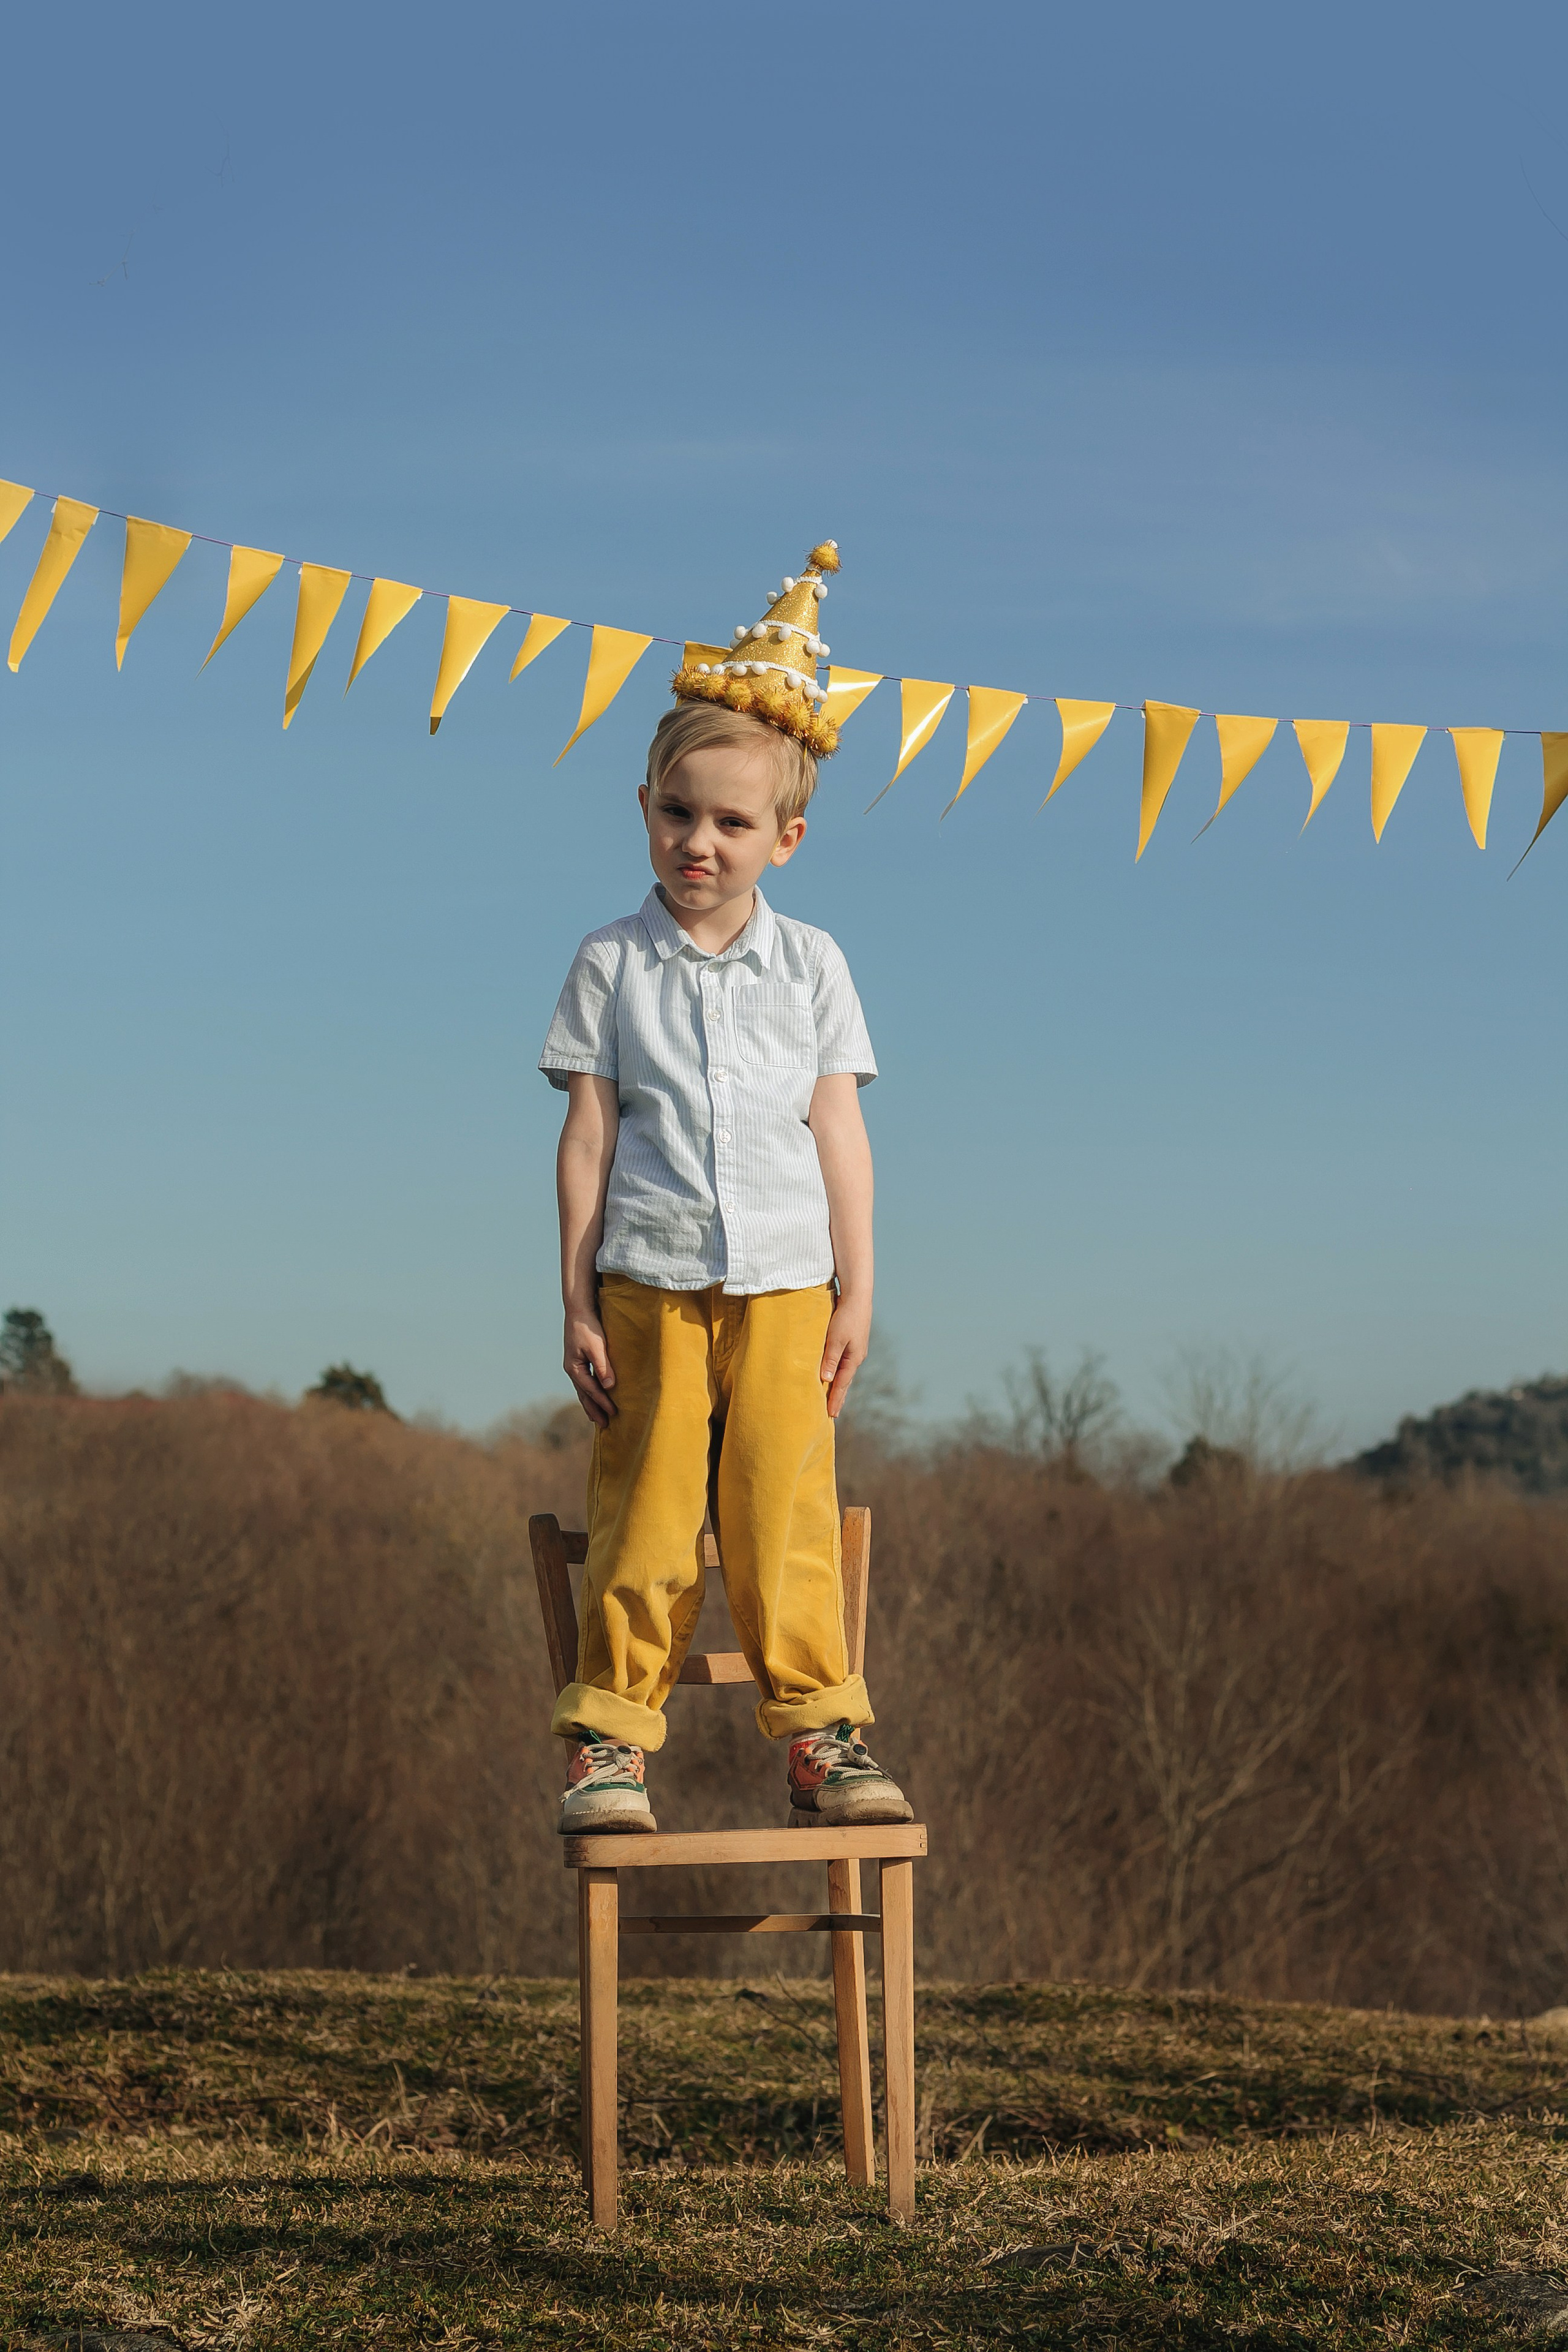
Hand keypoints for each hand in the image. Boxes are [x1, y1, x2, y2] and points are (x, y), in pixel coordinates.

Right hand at [565, 1307, 616, 1427]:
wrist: (578, 1311)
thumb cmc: (588, 1327)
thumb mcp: (597, 1347)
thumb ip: (603, 1367)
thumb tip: (609, 1387)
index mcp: (574, 1368)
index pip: (590, 1390)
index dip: (602, 1402)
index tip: (614, 1413)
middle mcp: (572, 1370)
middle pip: (584, 1395)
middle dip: (594, 1410)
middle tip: (605, 1425)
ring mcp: (573, 1367)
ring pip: (583, 1391)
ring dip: (591, 1404)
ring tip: (598, 1418)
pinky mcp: (578, 1362)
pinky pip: (584, 1383)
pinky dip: (589, 1393)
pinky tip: (594, 1397)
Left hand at [820, 1292, 870, 1419]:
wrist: (857, 1296)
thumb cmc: (846, 1316)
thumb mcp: (835, 1339)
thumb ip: (830, 1359)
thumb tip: (826, 1380)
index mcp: (853, 1359)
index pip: (842, 1384)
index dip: (835, 1400)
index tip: (830, 1415)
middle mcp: (856, 1357)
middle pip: (845, 1382)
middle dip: (839, 1397)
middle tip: (832, 1414)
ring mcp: (855, 1349)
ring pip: (845, 1372)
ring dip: (839, 1386)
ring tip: (833, 1398)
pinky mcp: (852, 1341)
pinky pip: (844, 1362)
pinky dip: (838, 1372)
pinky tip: (834, 1374)